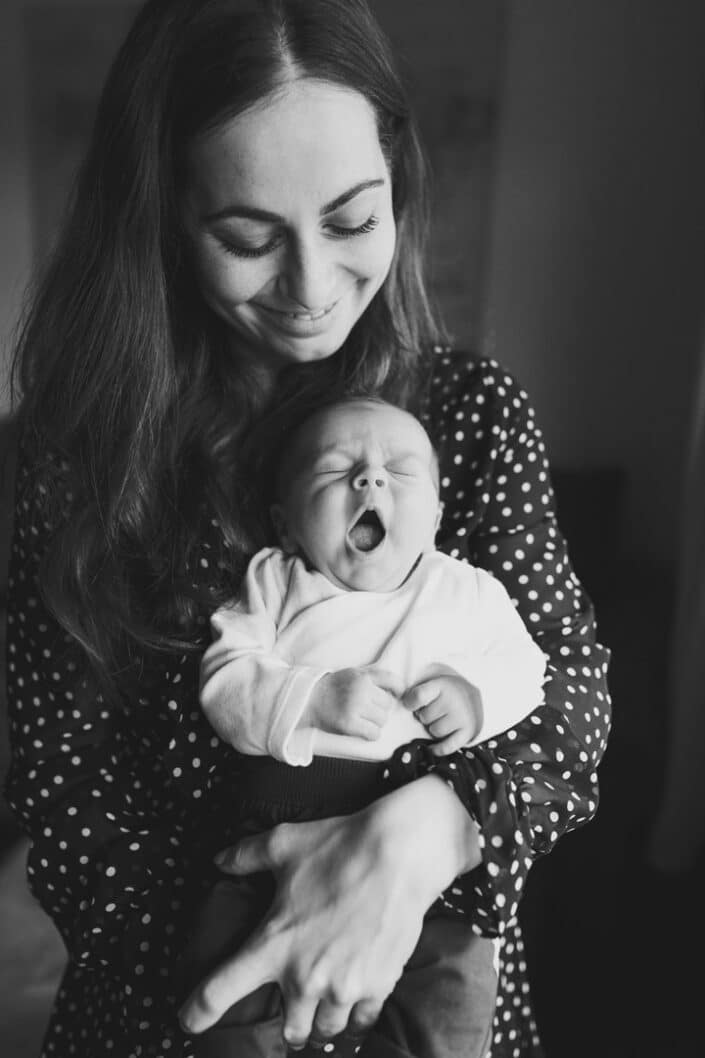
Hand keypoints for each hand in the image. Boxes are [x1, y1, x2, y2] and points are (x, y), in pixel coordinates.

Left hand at [178, 775, 480, 1046]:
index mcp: (272, 945)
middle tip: (293, 1007)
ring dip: (322, 1020)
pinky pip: (361, 1020)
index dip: (198, 1010)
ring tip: (325, 1003)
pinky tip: (355, 998)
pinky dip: (356, 1015)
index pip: (221, 990)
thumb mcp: (283, 843)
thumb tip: (219, 860)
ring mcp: (343, 987)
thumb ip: (245, 855)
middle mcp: (304, 977)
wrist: (400, 853)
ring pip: (325, 1030)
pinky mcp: (378, 986)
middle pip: (288, 1031)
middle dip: (289, 1023)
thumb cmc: (339, 846)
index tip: (188, 1021)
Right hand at [304, 666, 403, 739]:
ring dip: (375, 722)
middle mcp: (361, 690)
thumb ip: (371, 677)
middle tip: (368, 710)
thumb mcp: (352, 674)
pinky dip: (371, 734)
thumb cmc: (332, 688)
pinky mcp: (348, 724)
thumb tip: (396, 689)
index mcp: (363, 676)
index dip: (398, 690)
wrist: (308, 700)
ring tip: (362, 720)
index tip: (395, 695)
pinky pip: (374, 733)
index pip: (393, 681)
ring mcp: (354, 707)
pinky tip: (363, 730)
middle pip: (388, 705)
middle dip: (380, 709)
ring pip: (382, 720)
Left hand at [403, 672, 481, 754]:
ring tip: (439, 721)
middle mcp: (453, 701)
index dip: (410, 703)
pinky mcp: (468, 732)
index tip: (411, 705)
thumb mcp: (432, 685)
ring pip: (435, 731)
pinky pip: (448, 746)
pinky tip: (433, 747)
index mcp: (441, 686)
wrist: (471, 697)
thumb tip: (399, 703)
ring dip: (434, 729)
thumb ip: (415, 693)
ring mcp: (461, 717)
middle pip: (425, 717)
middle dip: (425, 716)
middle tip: (432, 711)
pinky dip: (438, 749)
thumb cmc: (443, 693)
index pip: (419, 696)